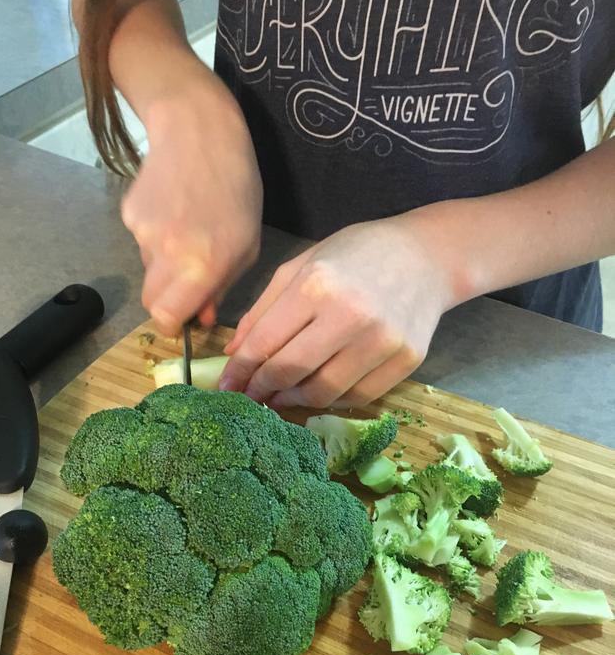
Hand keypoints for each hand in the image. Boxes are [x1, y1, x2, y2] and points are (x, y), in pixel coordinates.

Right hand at [121, 75, 262, 333]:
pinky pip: (141, 241)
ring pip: (148, 269)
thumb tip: (202, 318)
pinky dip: (156, 235)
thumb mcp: (246, 244)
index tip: (181, 319)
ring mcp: (144, 233)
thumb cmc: (236, 188)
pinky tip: (174, 209)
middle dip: (167, 299)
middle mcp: (169, 254)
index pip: (166, 316)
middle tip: (187, 280)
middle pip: (151, 301)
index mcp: (203, 265)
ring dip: (165, 263)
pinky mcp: (129, 214)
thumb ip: (221, 287)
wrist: (197, 130)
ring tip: (189, 228)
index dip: (172, 324)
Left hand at [220, 217, 457, 407]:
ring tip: (280, 396)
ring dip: (294, 400)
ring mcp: (383, 340)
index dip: (240, 371)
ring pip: (324, 392)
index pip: (265, 342)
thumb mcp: (302, 265)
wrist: (426, 257)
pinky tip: (316, 391)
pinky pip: (358, 396)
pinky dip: (331, 400)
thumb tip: (235, 354)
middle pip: (290, 371)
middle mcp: (351, 314)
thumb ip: (264, 309)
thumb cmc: (357, 255)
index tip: (227, 387)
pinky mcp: (407, 360)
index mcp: (317, 284)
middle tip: (250, 397)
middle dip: (262, 389)